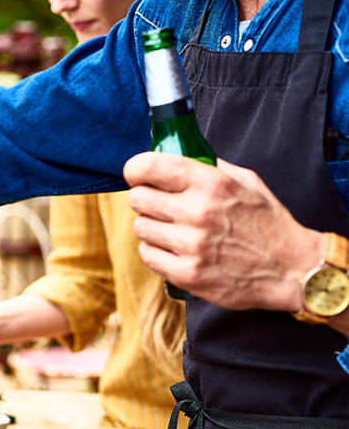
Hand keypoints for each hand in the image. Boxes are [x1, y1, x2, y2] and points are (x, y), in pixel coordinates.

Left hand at [123, 153, 319, 311]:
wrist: (292, 270)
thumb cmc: (268, 224)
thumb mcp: (247, 182)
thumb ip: (210, 168)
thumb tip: (177, 154)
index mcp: (212, 184)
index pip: (150, 166)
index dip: (136, 170)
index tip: (137, 175)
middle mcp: (199, 212)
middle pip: (138, 199)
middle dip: (144, 199)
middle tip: (159, 205)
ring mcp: (192, 245)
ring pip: (140, 228)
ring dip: (152, 227)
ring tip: (173, 229)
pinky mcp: (187, 273)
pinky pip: (148, 255)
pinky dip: (156, 251)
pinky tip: (175, 249)